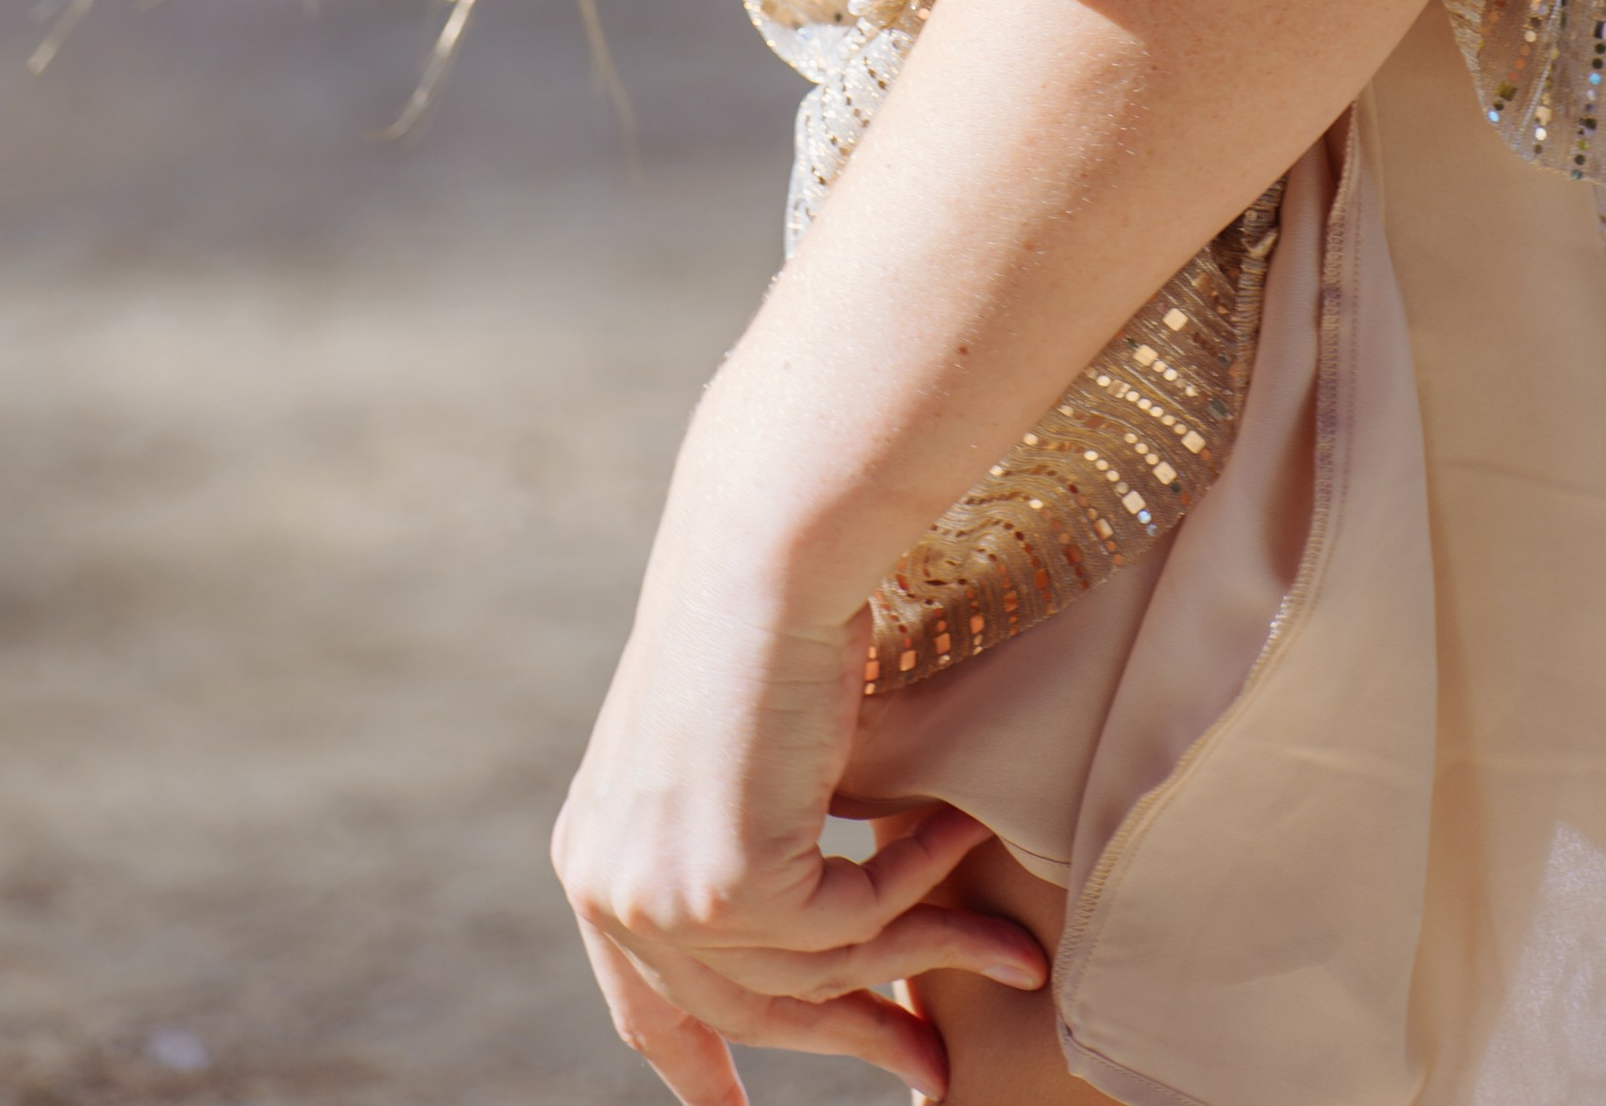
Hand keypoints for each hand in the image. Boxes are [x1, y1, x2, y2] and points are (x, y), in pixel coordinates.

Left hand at [553, 573, 1048, 1100]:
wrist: (762, 550)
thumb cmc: (757, 616)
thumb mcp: (727, 753)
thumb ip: (736, 843)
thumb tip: (799, 933)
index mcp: (596, 857)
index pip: (645, 1006)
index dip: (699, 1065)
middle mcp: (614, 889)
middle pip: (746, 1012)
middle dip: (852, 1040)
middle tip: (929, 1066)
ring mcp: (667, 896)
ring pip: (820, 972)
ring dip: (925, 960)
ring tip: (1009, 950)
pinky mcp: (733, 889)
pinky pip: (857, 924)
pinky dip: (923, 886)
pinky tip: (964, 833)